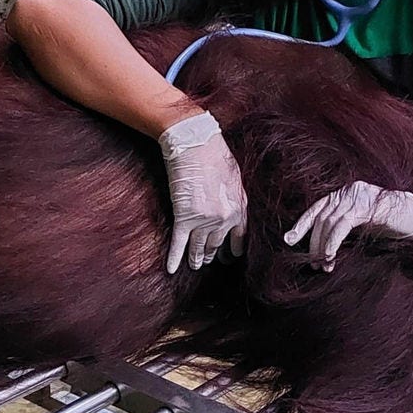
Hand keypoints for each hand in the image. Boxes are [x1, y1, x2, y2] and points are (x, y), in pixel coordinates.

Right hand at [158, 111, 247, 272]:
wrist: (195, 143)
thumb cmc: (214, 153)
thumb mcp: (234, 176)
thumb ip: (234, 196)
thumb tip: (231, 205)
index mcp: (239, 207)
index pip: (239, 237)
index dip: (234, 248)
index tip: (232, 256)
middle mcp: (224, 218)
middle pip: (217, 244)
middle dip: (212, 254)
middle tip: (209, 262)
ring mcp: (204, 220)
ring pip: (199, 247)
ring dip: (196, 258)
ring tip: (195, 266)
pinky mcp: (184, 217)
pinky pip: (179, 243)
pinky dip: (175, 258)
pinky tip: (172, 268)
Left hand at [283, 180, 412, 270]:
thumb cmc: (393, 224)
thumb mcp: (363, 226)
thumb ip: (344, 228)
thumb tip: (321, 246)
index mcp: (344, 194)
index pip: (317, 209)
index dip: (301, 225)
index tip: (289, 240)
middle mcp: (348, 191)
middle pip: (320, 218)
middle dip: (313, 243)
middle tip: (313, 265)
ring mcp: (357, 196)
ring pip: (328, 223)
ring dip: (322, 247)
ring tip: (322, 266)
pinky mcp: (367, 206)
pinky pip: (342, 225)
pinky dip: (332, 242)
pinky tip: (329, 256)